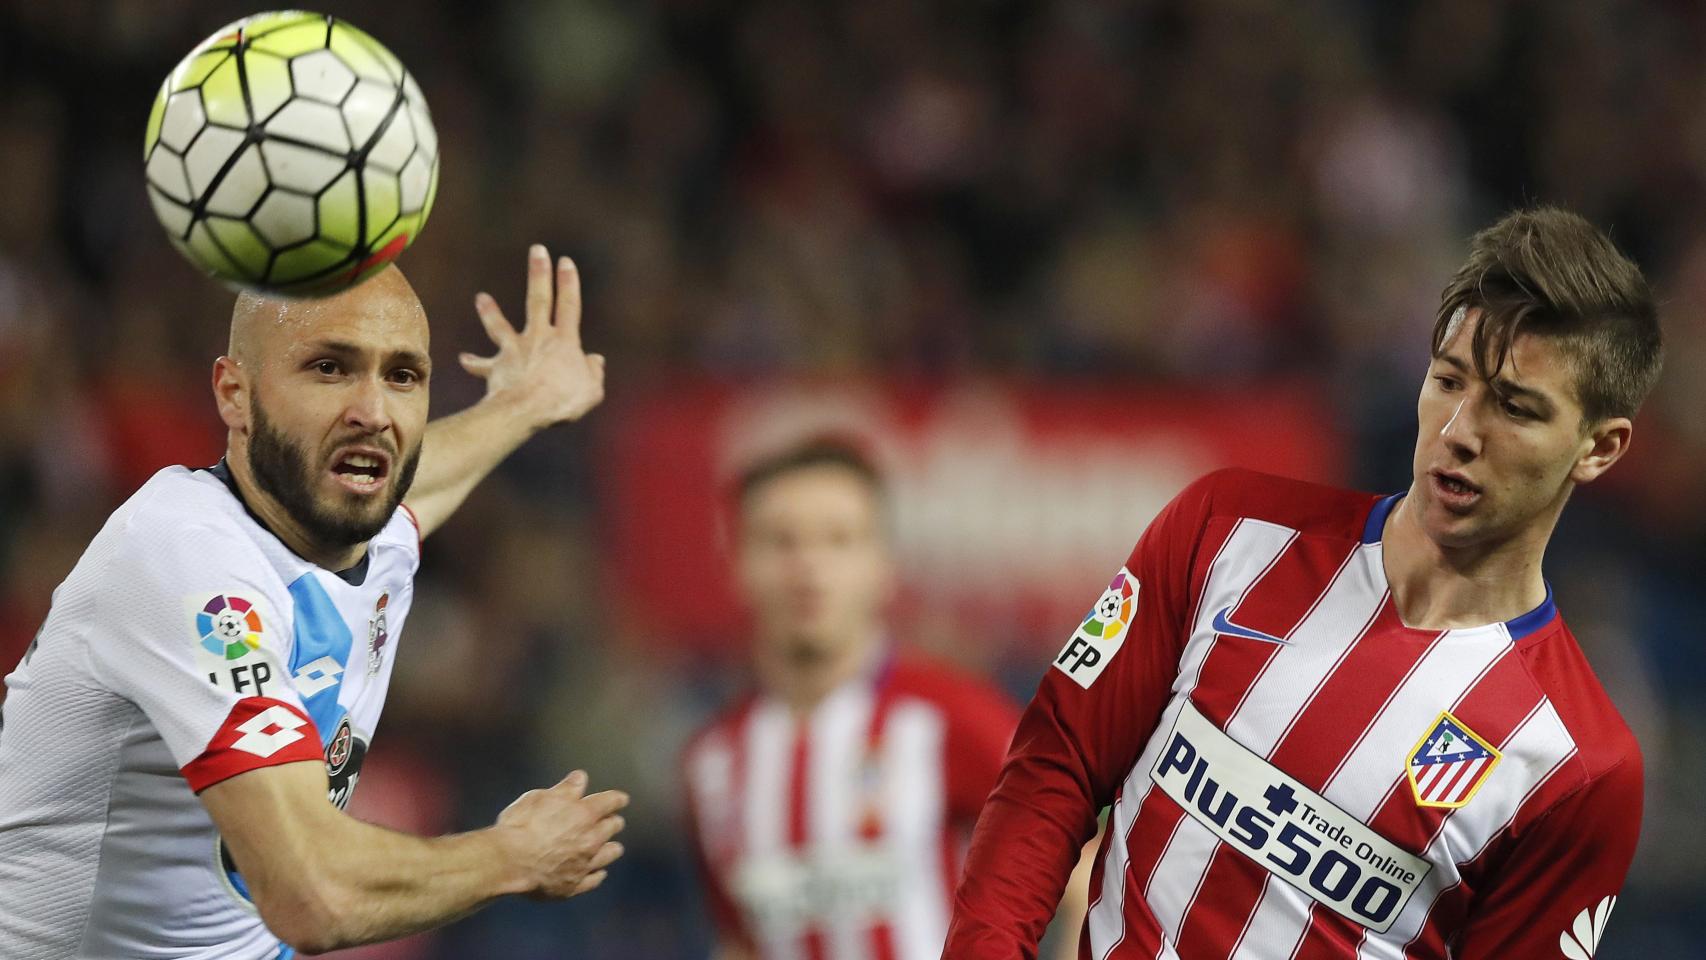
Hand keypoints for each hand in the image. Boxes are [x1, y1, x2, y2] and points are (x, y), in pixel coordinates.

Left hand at [461, 244, 606, 432]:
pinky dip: (473, 362)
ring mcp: (515, 350)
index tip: (565, 261)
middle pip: (538, 300)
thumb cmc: (563, 401)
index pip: (569, 306)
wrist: (526, 410)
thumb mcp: (592, 389)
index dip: (569, 283)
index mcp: (565, 342)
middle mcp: (538, 339)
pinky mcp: (497, 367)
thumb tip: (596, 361)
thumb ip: (594, 372)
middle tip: (536, 250)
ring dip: (490, 311)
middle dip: (539, 274)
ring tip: (481, 297)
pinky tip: (464, 358)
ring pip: (500, 326)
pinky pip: (482, 365)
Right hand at [495, 769, 628, 898]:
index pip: (609, 802)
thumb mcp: (540, 797)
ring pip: (608, 855)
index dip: (617, 799)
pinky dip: (597, 875)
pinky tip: (599, 874)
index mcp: (584, 814)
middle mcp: (591, 839)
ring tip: (614, 848)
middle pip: (611, 828)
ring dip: (611, 849)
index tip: (622, 799)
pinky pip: (593, 880)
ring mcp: (584, 864)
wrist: (509, 862)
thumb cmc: (521, 824)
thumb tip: (581, 778)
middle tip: (615, 821)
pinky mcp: (573, 886)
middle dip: (614, 822)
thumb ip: (565, 789)